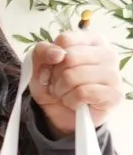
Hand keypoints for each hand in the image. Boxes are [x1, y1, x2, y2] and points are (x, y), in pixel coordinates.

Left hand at [28, 23, 124, 137]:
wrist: (60, 114)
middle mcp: (107, 54)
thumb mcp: (39, 65)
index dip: (50, 58)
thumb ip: (42, 51)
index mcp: (91, 40)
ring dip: (62, 90)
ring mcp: (114, 74)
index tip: (50, 68)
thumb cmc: (54, 84)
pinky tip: (75, 103)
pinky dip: (71, 100)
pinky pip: (83, 93)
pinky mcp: (114, 95)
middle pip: (69, 57)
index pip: (65, 40)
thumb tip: (59, 53)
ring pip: (74, 76)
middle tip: (58, 85)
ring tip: (66, 94)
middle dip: (55, 76)